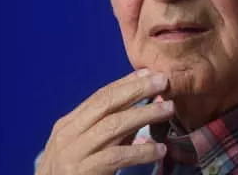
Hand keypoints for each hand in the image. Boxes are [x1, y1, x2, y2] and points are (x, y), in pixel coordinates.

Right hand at [35, 70, 172, 174]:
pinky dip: (141, 151)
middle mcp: (68, 135)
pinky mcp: (82, 173)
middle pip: (106, 104)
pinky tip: (159, 149)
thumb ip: (110, 133)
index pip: (100, 96)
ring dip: (144, 114)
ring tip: (168, 109)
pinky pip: (116, 157)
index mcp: (68, 125)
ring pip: (113, 126)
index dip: (126, 82)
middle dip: (137, 90)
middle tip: (163, 81)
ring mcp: (73, 154)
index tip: (148, 72)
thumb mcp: (84, 149)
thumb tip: (144, 115)